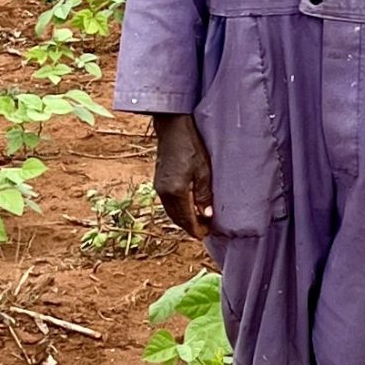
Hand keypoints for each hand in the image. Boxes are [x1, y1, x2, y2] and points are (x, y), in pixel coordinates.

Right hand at [152, 113, 214, 237]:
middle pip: (176, 218)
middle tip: (204, 231)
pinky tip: (187, 208)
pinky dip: (177, 210)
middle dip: (189, 227)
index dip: (195, 229)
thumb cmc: (191, 146)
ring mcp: (159, 187)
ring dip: (183, 219)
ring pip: (171, 212)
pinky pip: (167, 203)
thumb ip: (204, 194)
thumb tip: (207, 215)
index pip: (186, 218)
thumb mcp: (203, 170)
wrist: (172, 129)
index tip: (205, 235)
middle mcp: (164, 192)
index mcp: (176, 191)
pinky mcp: (158, 182)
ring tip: (198, 221)